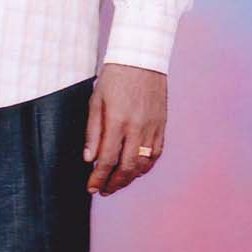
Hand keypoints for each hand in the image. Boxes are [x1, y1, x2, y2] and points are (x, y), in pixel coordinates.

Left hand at [83, 64, 166, 195]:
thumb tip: (90, 159)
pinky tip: (135, 170)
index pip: (106, 159)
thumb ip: (93, 132)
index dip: (98, 178)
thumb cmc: (114, 78)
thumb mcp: (95, 101)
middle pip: (126, 167)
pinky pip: (155, 154)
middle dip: (113, 184)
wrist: (141, 60)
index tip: (91, 188)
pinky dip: (145, 166)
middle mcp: (137, 127)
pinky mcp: (161, 126)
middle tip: (103, 191)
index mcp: (117, 121)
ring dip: (129, 178)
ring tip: (117, 183)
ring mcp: (152, 128)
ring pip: (143, 164)